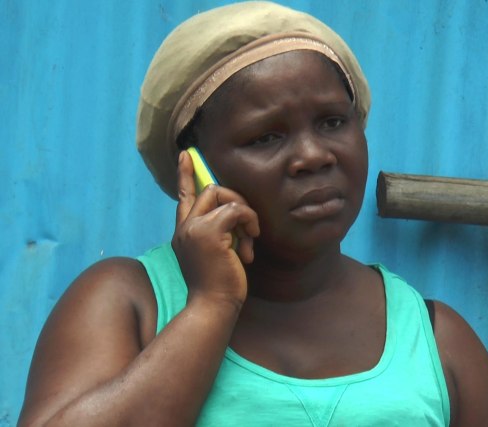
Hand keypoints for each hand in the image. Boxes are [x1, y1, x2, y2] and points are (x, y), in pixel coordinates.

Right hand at [172, 151, 259, 306]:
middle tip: (249, 226)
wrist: (213, 307)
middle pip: (210, 189)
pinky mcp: (207, 232)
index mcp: (184, 232)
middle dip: (235, 200)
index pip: (184, 196)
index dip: (186, 174)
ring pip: (222, 195)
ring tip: (250, 239)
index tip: (187, 154)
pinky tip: (251, 243)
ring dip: (244, 213)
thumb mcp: (219, 254)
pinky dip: (249, 221)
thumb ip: (222, 233)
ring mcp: (193, 228)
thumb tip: (238, 216)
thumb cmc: (221, 286)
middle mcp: (184, 227)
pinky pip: (235, 210)